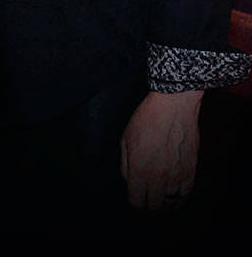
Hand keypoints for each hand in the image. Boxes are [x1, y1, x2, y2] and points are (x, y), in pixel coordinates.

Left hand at [120, 89, 202, 210]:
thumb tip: (129, 181)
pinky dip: (180, 198)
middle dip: (147, 208)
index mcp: (140, 171)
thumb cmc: (146, 120)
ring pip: (171, 203)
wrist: (173, 108)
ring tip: (159, 202)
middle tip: (145, 204)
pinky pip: (186, 193)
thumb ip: (126, 165)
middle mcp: (159, 178)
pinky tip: (174, 197)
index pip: (136, 202)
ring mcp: (177, 176)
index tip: (132, 201)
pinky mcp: (191, 171)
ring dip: (164, 204)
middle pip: (154, 206)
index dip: (133, 204)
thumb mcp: (125, 140)